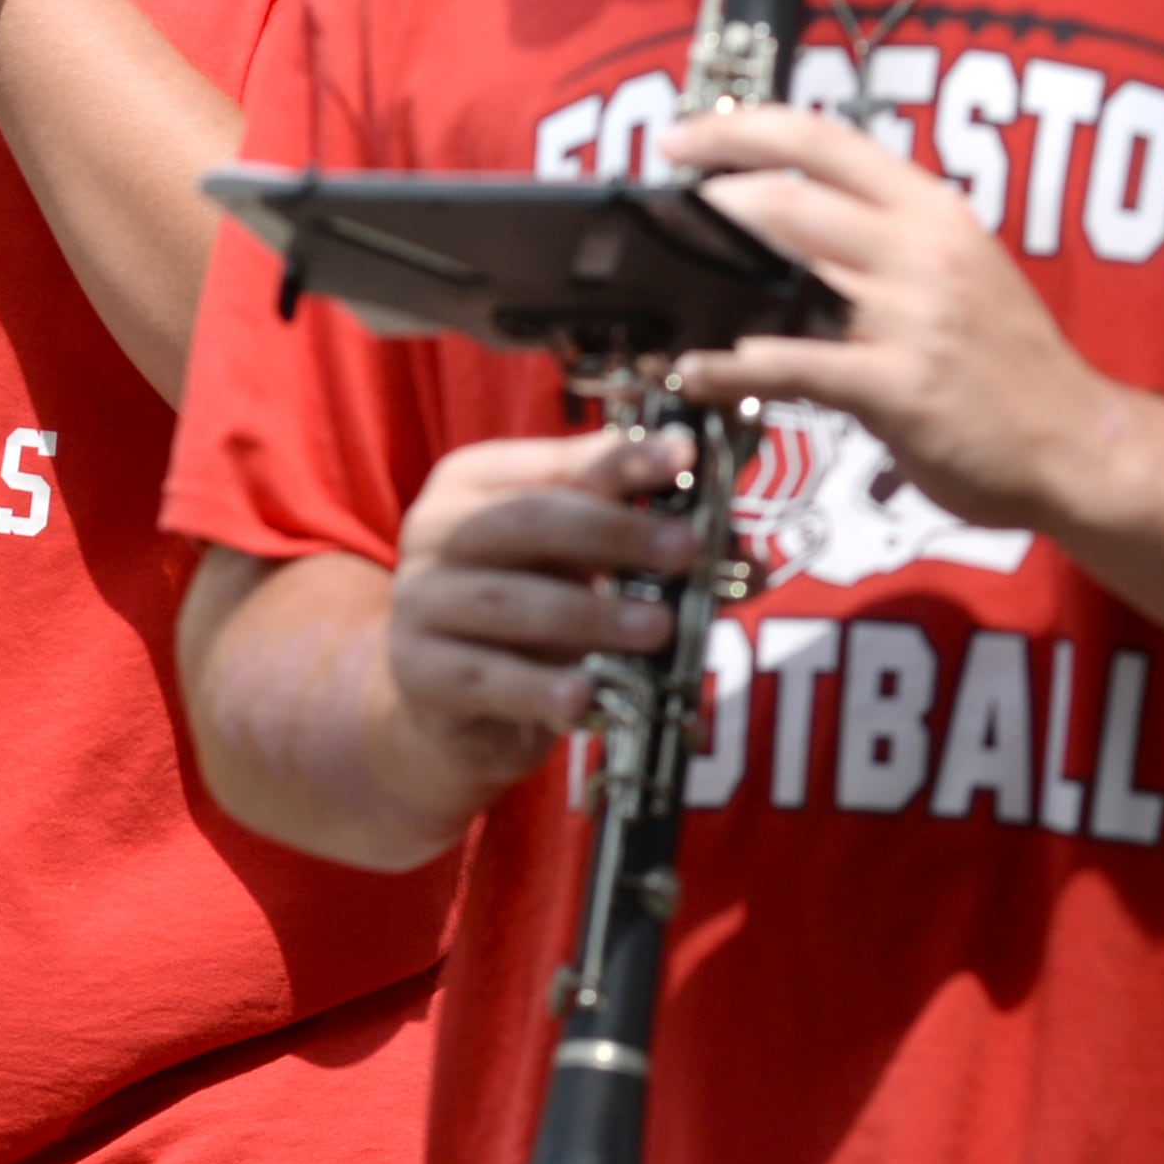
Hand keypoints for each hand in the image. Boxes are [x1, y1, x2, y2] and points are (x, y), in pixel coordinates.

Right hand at [384, 431, 687, 806]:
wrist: (444, 705)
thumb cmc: (524, 615)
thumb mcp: (571, 565)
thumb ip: (631, 540)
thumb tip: (744, 549)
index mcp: (472, 483)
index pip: (554, 464)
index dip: (620, 460)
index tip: (682, 457)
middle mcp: (436, 531)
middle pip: (527, 521)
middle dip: (614, 533)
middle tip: (686, 549)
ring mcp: (419, 602)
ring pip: (508, 601)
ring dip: (591, 612)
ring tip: (658, 628)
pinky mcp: (418, 672)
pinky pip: (485, 677)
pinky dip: (538, 688)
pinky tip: (582, 697)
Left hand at [660, 103, 1127, 531]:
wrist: (1081, 443)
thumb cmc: (1009, 365)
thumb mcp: (960, 272)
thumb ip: (888, 243)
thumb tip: (798, 223)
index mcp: (933, 212)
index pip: (825, 140)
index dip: (742, 129)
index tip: (683, 138)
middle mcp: (921, 250)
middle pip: (790, 194)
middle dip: (710, 193)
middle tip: (657, 203)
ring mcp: (911, 317)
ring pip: (786, 263)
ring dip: (708, 273)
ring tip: (660, 281)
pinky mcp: (899, 386)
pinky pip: (796, 365)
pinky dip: (734, 366)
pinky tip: (698, 369)